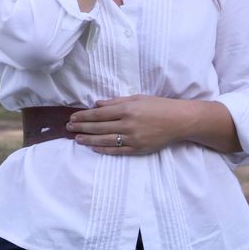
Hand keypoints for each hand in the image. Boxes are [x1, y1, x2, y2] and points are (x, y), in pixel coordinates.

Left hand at [67, 96, 187, 154]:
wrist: (179, 121)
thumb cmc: (159, 106)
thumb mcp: (138, 98)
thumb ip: (116, 102)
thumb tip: (97, 104)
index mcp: (127, 109)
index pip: (99, 114)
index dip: (84, 117)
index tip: (73, 118)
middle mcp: (128, 124)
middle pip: (99, 127)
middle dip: (82, 128)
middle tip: (69, 128)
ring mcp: (133, 138)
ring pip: (105, 140)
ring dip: (89, 140)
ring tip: (77, 139)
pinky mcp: (138, 149)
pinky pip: (117, 150)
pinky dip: (103, 149)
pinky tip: (94, 148)